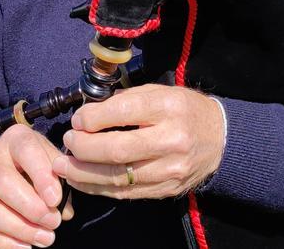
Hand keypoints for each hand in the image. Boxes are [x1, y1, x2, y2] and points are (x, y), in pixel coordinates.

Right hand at [0, 124, 73, 248]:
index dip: (41, 176)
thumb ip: (61, 180)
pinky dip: (5, 243)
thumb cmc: (40, 162)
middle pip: (4, 184)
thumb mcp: (53, 159)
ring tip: (46, 238)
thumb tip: (63, 210)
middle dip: (31, 209)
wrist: (12, 163)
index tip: (55, 200)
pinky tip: (26, 246)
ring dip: (21, 230)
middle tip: (54, 223)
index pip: (26, 151)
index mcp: (15, 139)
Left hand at [53, 84, 224, 199]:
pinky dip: (99, 187)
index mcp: (169, 108)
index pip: (123, 113)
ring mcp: (170, 169)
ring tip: (63, 166)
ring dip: (84, 173)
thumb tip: (89, 112)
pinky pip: (126, 192)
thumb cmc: (185, 111)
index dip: (92, 118)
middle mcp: (171, 140)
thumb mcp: (162, 92)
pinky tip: (83, 179)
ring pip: (118, 176)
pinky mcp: (166, 189)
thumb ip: (127, 100)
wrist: (220, 140)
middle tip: (68, 142)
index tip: (78, 120)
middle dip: (83, 148)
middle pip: (117, 150)